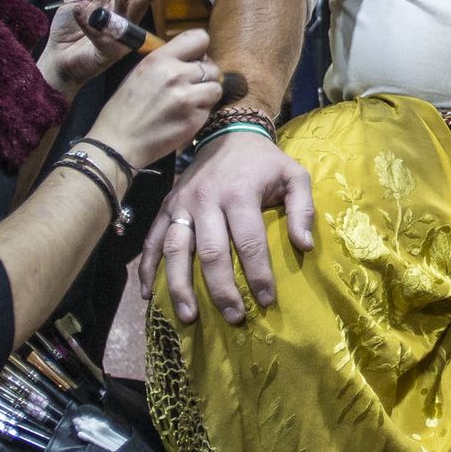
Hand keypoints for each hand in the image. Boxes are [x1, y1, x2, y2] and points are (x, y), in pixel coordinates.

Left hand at [38, 0, 186, 98]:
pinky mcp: (107, 51)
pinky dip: (88, 23)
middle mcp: (125, 20)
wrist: (56, 57)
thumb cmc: (69, 28)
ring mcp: (119, 37)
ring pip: (128, 18)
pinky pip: (101, 34)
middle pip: (143, 2)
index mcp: (120, 5)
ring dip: (124, 5)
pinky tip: (78, 12)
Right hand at [89, 31, 220, 170]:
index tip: (195, 60)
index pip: (200, 38)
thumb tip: (191, 59)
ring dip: (207, 94)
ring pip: (216, 88)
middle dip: (205, 76)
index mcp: (160, 59)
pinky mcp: (195, 119)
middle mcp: (177, 74)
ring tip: (190, 102)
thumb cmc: (124, 109)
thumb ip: (166, 63)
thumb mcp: (140, 73)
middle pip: (212, 66)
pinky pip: (210, 108)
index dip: (201, 50)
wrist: (118, 143)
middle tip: (192, 86)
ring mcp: (188, 98)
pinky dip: (201, 112)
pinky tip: (185, 117)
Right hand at [139, 131, 315, 325]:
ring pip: (175, 250)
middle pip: (211, 252)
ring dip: (180, 286)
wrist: (228, 133)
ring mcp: (181, 204)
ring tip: (189, 317)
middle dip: (222, 290)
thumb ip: (302, 208)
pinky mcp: (165, 207)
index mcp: (238, 193)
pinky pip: (152, 240)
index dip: (258, 274)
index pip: (248, 241)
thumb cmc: (264, 162)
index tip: (267, 301)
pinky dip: (147, 268)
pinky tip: (148, 294)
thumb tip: (303, 246)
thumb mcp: (293, 175)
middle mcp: (205, 200)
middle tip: (234, 318)